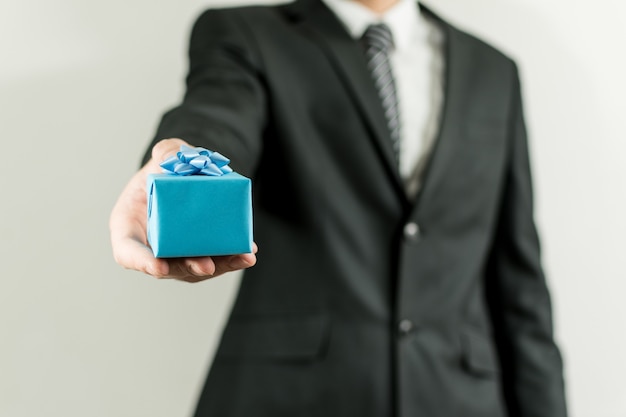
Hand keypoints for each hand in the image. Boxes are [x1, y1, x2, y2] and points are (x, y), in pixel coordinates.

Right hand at [109, 138, 256, 282]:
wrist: (186, 178)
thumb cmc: (166, 170)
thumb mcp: (164, 156)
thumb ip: (166, 153)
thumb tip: (171, 158)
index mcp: (128, 227)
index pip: (129, 252)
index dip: (142, 262)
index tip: (159, 266)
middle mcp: (151, 246)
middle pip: (168, 266)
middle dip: (189, 267)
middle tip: (207, 265)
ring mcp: (175, 254)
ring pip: (196, 269)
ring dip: (220, 266)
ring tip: (242, 258)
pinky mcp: (199, 254)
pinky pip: (215, 260)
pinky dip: (231, 258)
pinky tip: (248, 253)